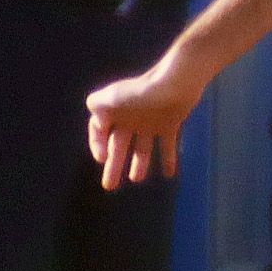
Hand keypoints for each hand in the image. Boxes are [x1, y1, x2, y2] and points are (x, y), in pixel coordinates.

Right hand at [85, 54, 210, 188]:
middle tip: (109, 186)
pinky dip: (168, 159)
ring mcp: (150, 122)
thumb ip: (96, 106)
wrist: (175, 83)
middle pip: (119, 146)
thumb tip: (96, 120)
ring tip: (137, 179)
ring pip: (142, 148)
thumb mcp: (109, 98)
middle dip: (114, 166)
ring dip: (139, 164)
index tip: (102, 159)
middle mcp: (131, 117)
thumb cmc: (140, 92)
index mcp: (114, 110)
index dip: (97, 145)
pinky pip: (167, 145)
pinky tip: (169, 174)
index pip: (99, 131)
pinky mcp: (170, 124)